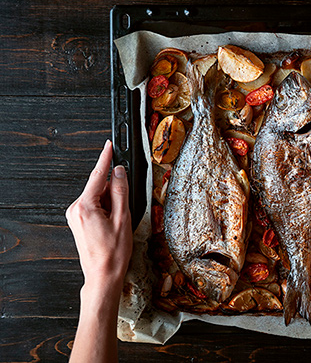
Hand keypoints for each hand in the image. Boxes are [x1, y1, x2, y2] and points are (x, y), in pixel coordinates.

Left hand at [67, 140, 131, 362]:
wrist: (102, 276)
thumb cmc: (113, 253)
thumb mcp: (123, 218)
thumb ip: (120, 191)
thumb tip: (119, 172)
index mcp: (84, 206)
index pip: (97, 175)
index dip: (105, 158)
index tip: (109, 145)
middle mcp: (76, 209)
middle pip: (98, 187)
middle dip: (114, 190)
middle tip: (125, 208)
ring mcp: (75, 216)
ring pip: (98, 197)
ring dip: (112, 202)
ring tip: (120, 222)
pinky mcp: (79, 222)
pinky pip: (95, 206)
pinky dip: (107, 208)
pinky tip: (114, 223)